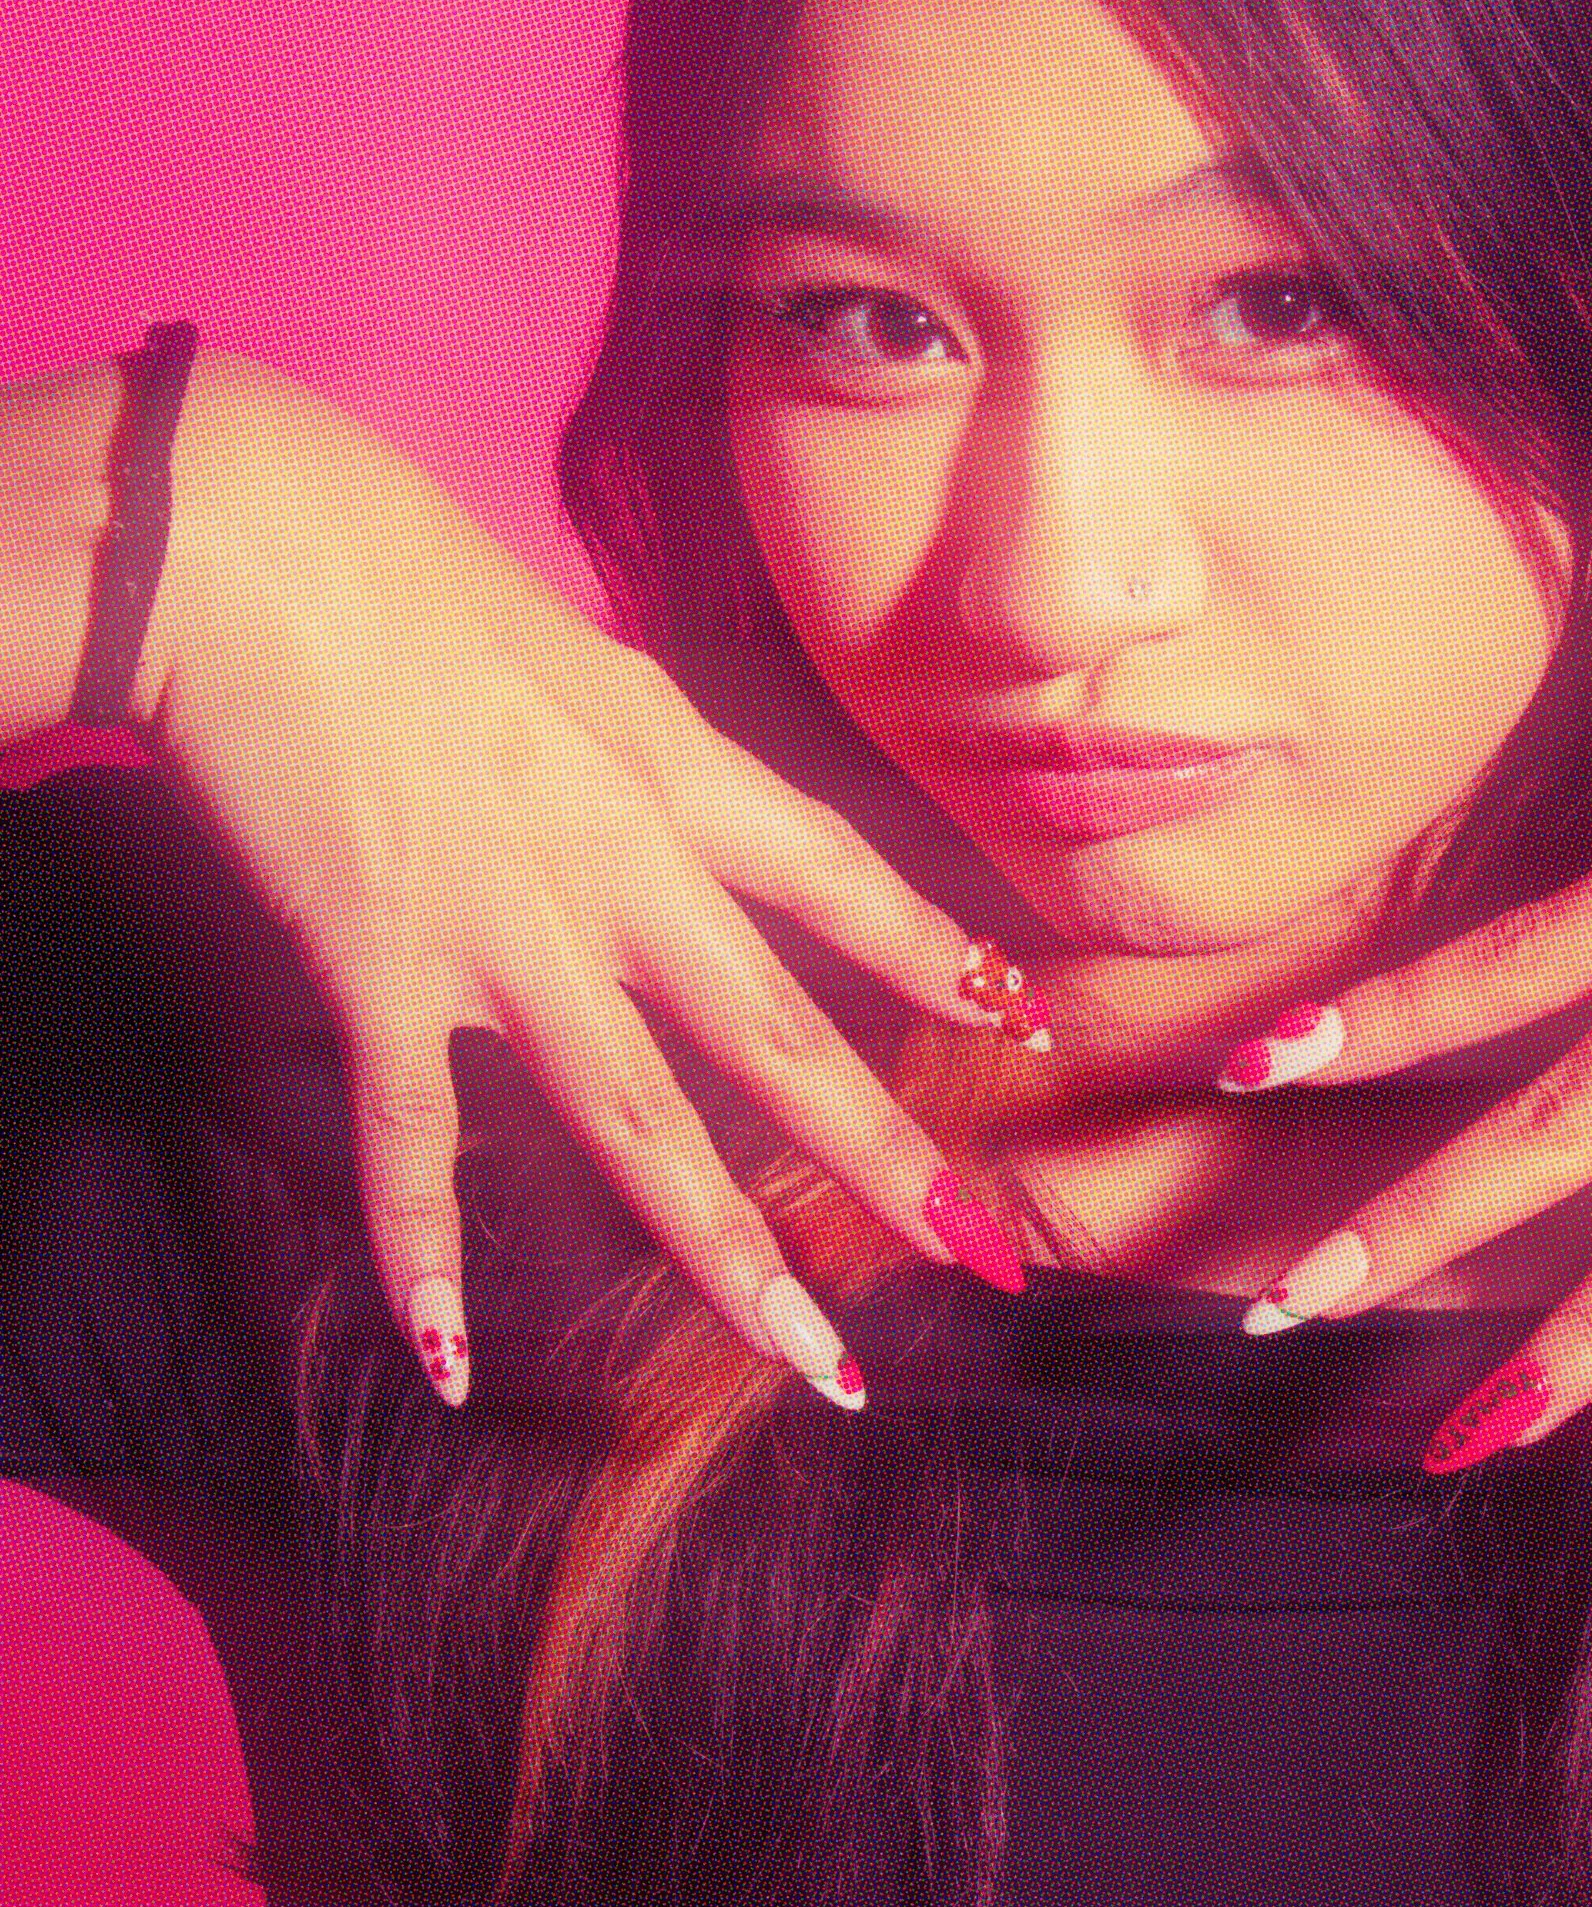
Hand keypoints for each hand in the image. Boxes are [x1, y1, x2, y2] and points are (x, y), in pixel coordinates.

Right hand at [135, 347, 1039, 1407]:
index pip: (840, 879)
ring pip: (637, 1119)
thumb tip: (674, 797)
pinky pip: (410, 1132)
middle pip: (778, 1034)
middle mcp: (619, 864)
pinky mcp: (378, 961)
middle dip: (885, 1154)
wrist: (248, 546)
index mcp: (674, 769)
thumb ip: (636, 751)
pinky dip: (417, 1246)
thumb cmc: (401, 570)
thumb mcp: (577, 658)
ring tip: (807, 1360)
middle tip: (983, 1252)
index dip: (938, 953)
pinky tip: (440, 1355)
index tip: (1029, 1020)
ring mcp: (505, 926)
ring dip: (724, 1250)